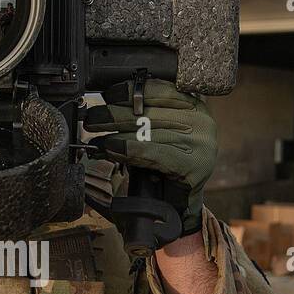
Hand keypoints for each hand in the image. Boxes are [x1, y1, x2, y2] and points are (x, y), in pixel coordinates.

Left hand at [83, 78, 217, 233]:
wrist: (181, 204)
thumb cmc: (166, 166)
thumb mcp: (158, 133)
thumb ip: (144, 116)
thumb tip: (109, 103)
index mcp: (194, 107)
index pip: (159, 90)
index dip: (130, 91)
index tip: (108, 95)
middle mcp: (201, 121)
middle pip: (149, 112)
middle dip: (114, 115)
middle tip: (92, 119)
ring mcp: (201, 143)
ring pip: (148, 132)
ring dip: (116, 135)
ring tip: (96, 139)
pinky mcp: (195, 165)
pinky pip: (155, 152)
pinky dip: (130, 150)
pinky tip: (113, 149)